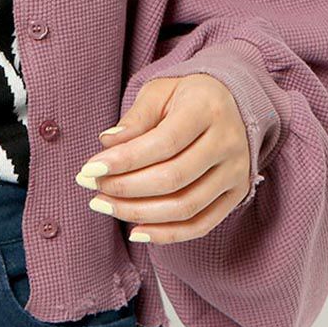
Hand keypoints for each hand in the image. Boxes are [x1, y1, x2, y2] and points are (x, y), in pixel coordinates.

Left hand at [74, 74, 251, 243]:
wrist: (231, 103)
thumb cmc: (185, 97)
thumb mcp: (159, 92)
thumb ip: (135, 118)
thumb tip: (107, 143)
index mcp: (208, 109)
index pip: (164, 142)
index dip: (125, 160)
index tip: (90, 168)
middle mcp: (228, 143)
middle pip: (173, 178)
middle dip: (125, 187)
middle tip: (92, 186)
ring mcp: (237, 172)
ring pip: (185, 206)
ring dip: (138, 212)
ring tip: (104, 204)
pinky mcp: (237, 195)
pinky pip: (201, 224)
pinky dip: (167, 234)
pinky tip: (135, 231)